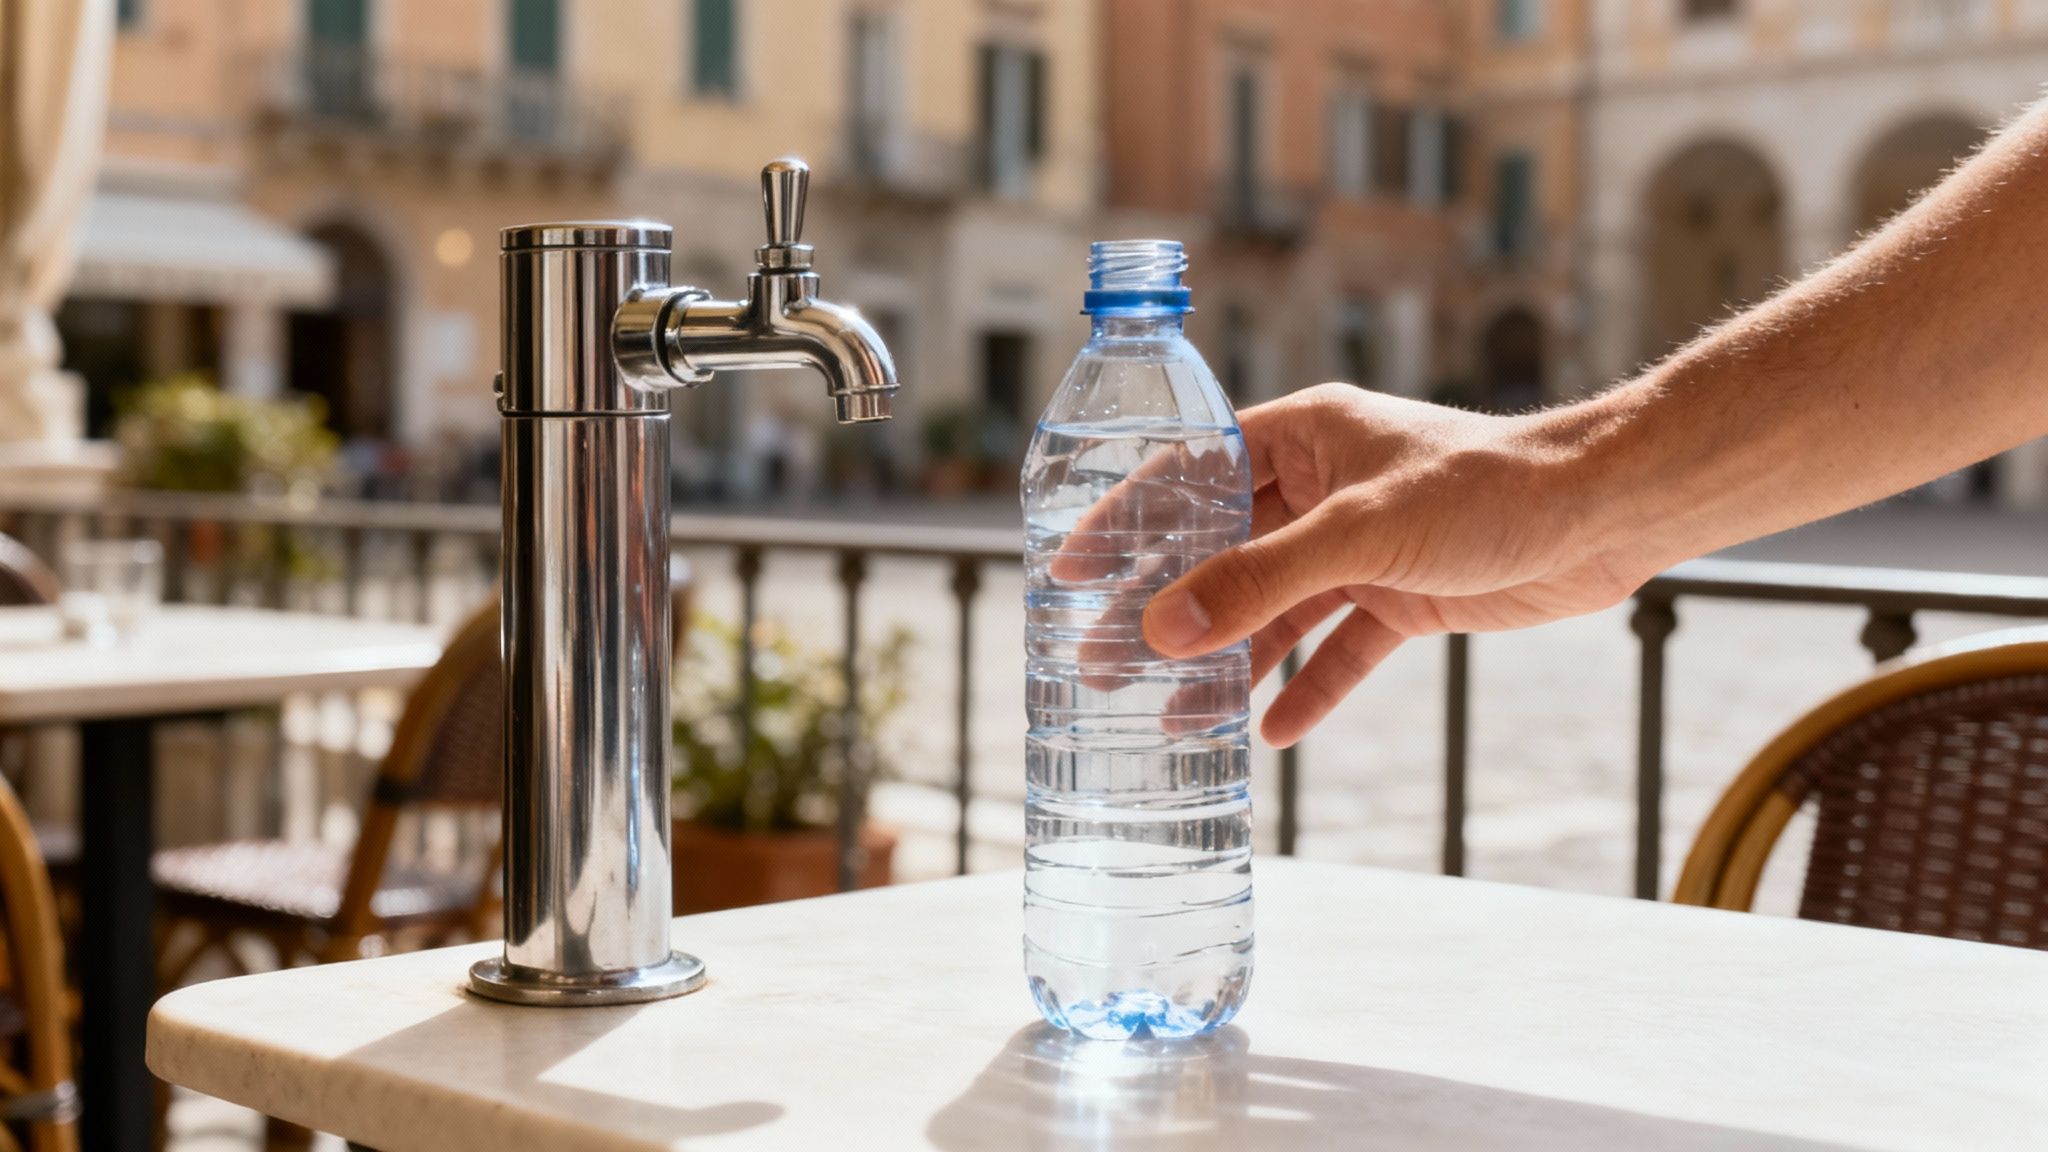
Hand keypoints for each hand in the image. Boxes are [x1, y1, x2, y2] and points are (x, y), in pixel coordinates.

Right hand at [1141, 384, 1646, 747]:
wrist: (1605, 516)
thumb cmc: (1489, 489)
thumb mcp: (1360, 533)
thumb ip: (1260, 580)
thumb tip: (1164, 627)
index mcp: (1304, 437)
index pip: (1188, 473)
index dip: (1125, 521)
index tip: (1068, 569)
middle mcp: (1324, 487)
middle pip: (1222, 552)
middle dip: (1167, 609)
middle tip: (1104, 662)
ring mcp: (1362, 545)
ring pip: (1275, 608)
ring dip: (1230, 660)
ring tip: (1174, 715)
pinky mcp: (1404, 594)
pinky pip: (1339, 647)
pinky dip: (1308, 685)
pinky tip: (1272, 731)